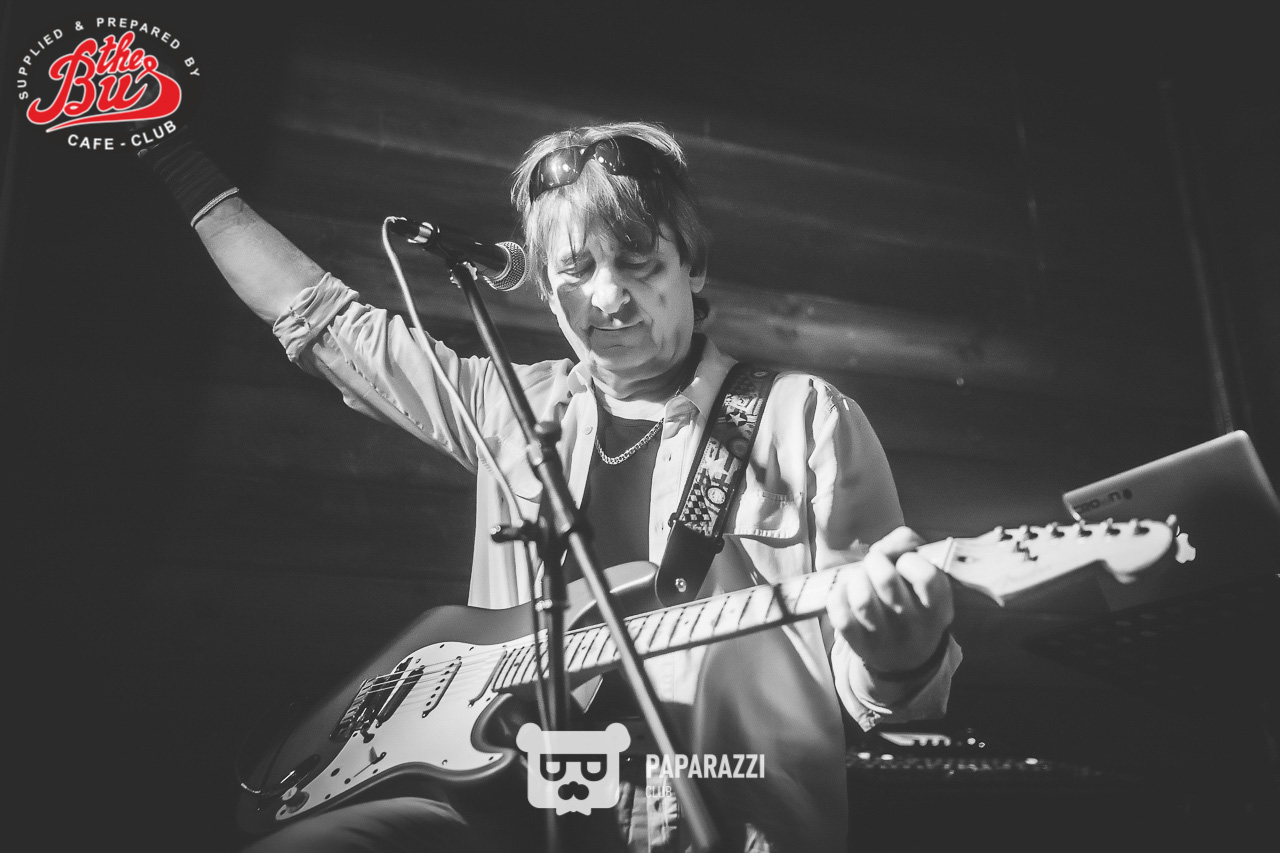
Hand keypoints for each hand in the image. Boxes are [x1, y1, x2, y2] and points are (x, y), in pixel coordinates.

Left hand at [826, 526, 953, 677]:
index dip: (908, 559)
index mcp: (938, 607)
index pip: (926, 576)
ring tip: (860, 580)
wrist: (906, 656)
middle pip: (887, 580)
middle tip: (874, 564)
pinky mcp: (859, 645)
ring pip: (862, 600)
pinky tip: (846, 594)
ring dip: (856, 580)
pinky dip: (838, 596)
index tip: (903, 561)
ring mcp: (886, 638)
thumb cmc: (914, 599)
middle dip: (875, 561)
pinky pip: (841, 616)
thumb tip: (881, 548)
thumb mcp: (927, 574)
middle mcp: (915, 626)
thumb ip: (908, 545)